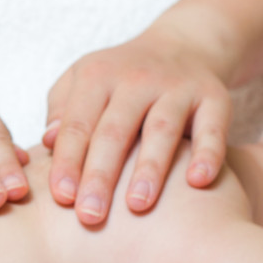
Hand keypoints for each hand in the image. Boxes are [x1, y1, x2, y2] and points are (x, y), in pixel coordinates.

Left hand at [44, 29, 231, 224]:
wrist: (182, 46)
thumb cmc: (119, 79)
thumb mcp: (81, 82)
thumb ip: (61, 112)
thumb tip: (47, 143)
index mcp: (96, 77)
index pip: (77, 124)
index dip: (68, 161)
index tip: (61, 198)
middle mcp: (136, 79)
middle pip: (114, 131)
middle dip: (101, 176)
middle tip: (90, 216)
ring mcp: (177, 87)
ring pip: (161, 130)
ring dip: (149, 169)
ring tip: (137, 206)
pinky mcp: (215, 97)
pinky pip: (213, 128)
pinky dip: (207, 154)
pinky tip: (197, 182)